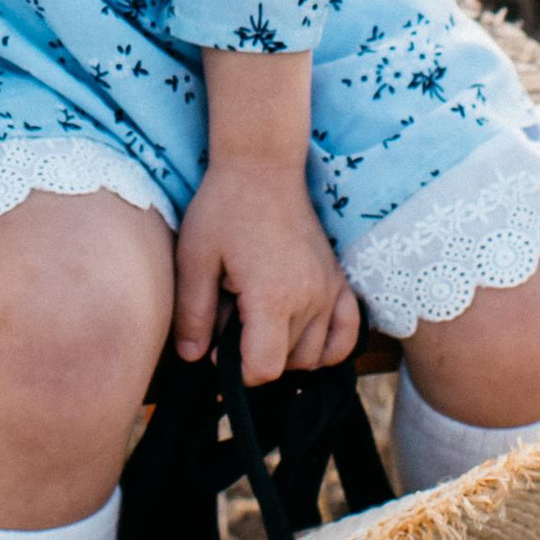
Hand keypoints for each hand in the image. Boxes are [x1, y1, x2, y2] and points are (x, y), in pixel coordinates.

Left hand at [172, 156, 359, 384]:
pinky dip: (329, 346)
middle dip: (257, 357)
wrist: (262, 167)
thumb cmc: (223, 209)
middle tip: (231, 327)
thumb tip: (192, 357)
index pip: (265, 368)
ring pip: (314, 354)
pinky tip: (303, 337)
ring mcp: (329, 289)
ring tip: (259, 323)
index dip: (237, 372)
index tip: (219, 351)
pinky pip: (347, 332)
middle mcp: (309, 298)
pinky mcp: (338, 280)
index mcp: (272, 297)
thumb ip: (193, 313)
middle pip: (289, 364)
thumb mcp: (194, 259)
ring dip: (287, 352)